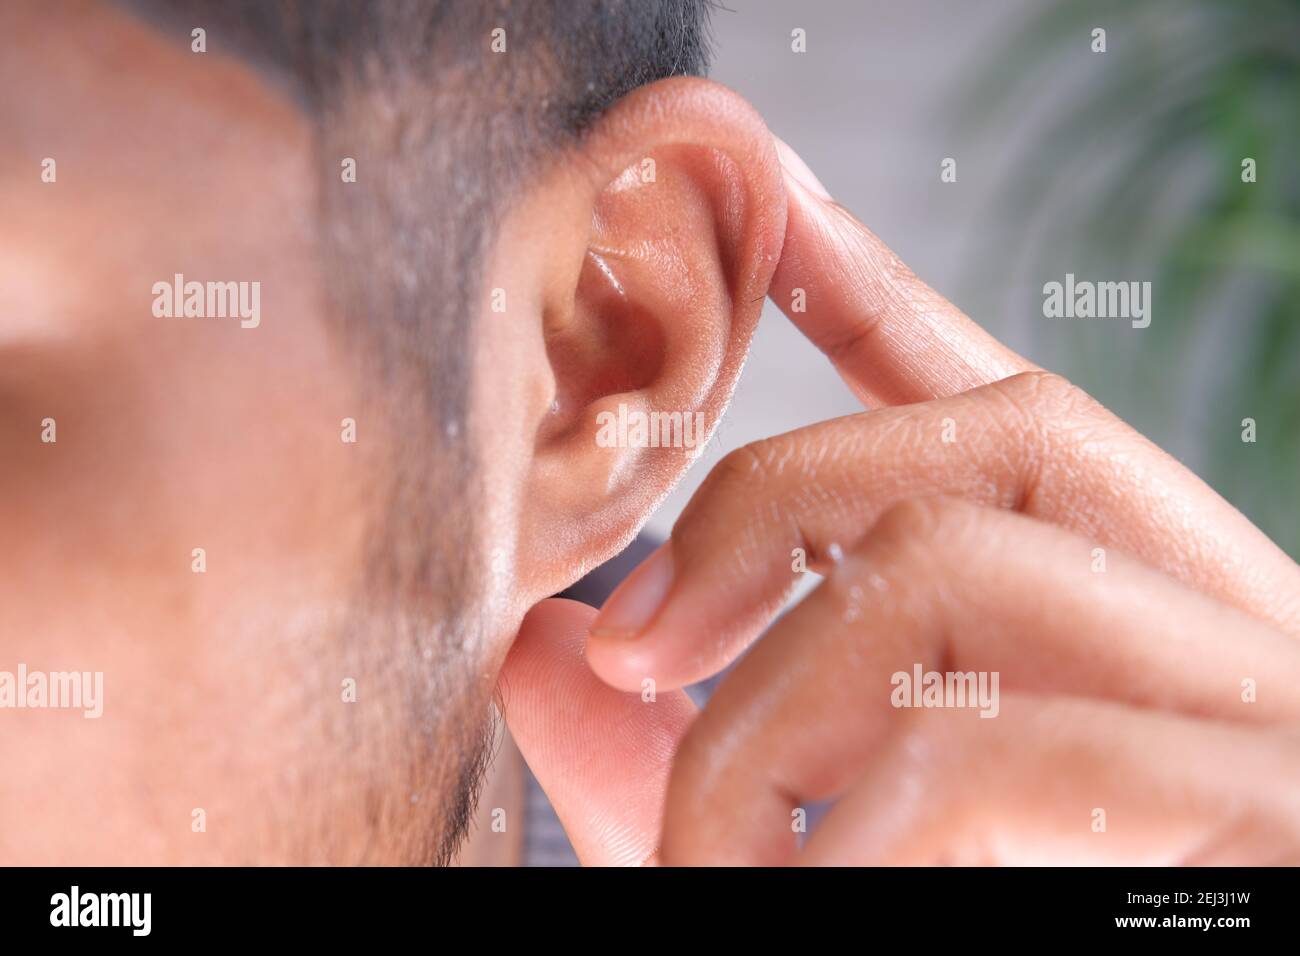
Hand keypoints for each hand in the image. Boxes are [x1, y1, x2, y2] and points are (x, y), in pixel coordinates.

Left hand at [498, 142, 1299, 864]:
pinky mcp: (1266, 817)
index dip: (892, 294)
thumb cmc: (1042, 896)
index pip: (1013, 401)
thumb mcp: (842, 831)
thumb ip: (691, 745)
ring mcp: (1265, 715)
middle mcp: (1230, 625)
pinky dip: (870, 817)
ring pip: (974, 572)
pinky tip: (821, 876)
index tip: (778, 212)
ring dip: (780, 705)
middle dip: (770, 510)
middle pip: (991, 436)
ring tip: (711, 843)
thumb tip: (540, 652)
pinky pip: (1018, 751)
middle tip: (635, 649)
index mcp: (1140, 611)